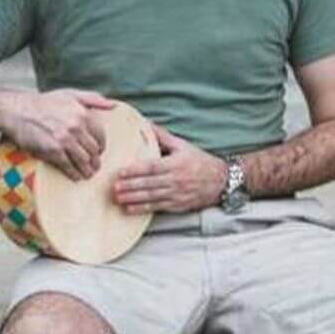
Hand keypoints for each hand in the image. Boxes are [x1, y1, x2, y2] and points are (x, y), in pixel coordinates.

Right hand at [2, 88, 116, 181]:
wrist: (18, 110)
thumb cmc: (44, 102)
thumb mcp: (71, 94)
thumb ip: (93, 99)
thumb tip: (113, 105)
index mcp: (83, 114)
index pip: (101, 135)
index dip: (101, 146)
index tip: (99, 151)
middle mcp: (76, 127)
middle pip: (94, 150)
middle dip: (96, 160)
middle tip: (95, 167)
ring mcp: (65, 140)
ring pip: (84, 161)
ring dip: (88, 170)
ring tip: (88, 174)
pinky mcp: (53, 151)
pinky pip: (69, 166)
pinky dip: (74, 174)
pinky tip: (76, 176)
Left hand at [112, 124, 229, 213]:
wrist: (220, 181)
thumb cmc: (199, 161)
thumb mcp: (182, 146)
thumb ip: (162, 137)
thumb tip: (146, 124)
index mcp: (176, 163)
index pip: (152, 167)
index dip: (135, 170)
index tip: (120, 172)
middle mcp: (176, 180)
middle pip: (149, 183)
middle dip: (130, 186)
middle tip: (114, 187)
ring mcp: (176, 194)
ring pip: (151, 197)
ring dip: (133, 198)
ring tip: (118, 198)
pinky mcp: (177, 206)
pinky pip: (157, 208)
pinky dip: (142, 209)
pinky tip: (130, 209)